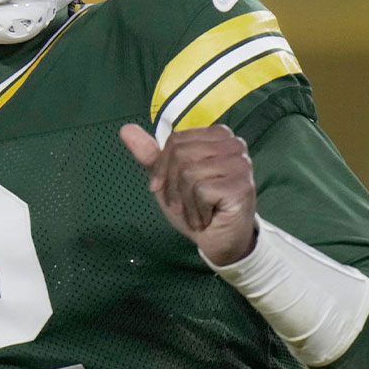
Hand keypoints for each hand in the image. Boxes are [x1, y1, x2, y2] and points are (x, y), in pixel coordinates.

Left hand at [119, 123, 257, 265]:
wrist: (219, 239)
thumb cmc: (196, 205)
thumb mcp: (168, 178)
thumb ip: (150, 154)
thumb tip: (126, 129)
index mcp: (218, 135)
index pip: (176, 140)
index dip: (163, 167)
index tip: (163, 188)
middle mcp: (234, 144)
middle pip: (181, 154)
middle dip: (172, 186)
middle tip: (181, 205)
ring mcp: (241, 164)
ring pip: (189, 172)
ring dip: (184, 201)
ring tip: (195, 212)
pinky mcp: (242, 186)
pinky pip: (201, 190)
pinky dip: (196, 210)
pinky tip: (206, 217)